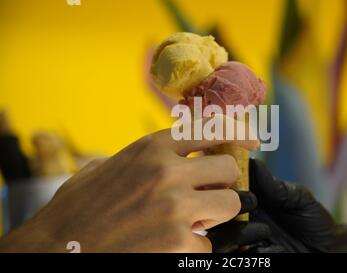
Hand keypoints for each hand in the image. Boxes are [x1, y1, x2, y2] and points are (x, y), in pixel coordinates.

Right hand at [0, 116, 258, 252]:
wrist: (56, 249)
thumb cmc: (76, 209)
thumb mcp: (104, 168)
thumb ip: (138, 158)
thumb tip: (162, 156)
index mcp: (150, 148)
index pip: (209, 129)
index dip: (235, 133)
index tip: (251, 141)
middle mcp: (168, 171)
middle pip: (227, 167)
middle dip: (224, 181)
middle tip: (212, 193)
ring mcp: (176, 206)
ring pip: (230, 202)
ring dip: (217, 213)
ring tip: (196, 220)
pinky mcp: (179, 241)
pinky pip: (209, 241)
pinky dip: (196, 246)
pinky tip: (173, 246)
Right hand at [209, 159, 346, 252]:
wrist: (330, 248)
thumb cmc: (314, 221)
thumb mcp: (297, 198)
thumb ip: (275, 185)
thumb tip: (253, 162)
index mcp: (247, 203)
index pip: (218, 193)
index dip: (217, 187)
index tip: (230, 183)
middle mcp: (240, 223)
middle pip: (211, 218)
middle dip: (223, 211)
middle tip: (250, 205)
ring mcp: (243, 244)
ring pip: (218, 241)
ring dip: (237, 234)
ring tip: (264, 231)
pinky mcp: (250, 258)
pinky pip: (237, 256)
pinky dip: (254, 251)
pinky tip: (273, 248)